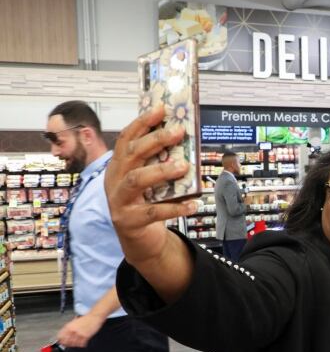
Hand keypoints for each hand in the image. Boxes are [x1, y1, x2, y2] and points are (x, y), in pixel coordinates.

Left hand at [56, 314, 102, 347]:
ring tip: (76, 343)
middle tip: (69, 344)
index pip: (60, 336)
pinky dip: (81, 345)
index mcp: (69, 326)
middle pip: (66, 342)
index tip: (61, 342)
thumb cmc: (85, 319)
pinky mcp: (86, 336)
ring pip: (73, 344)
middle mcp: (73, 330)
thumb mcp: (73, 322)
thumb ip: (68, 328)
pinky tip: (82, 342)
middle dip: (67, 344)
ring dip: (74, 345)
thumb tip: (63, 335)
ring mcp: (79, 334)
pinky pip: (81, 344)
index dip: (60, 340)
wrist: (94, 316)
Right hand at [105, 106, 197, 268]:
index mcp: (118, 167)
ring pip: (137, 180)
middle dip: (155, 140)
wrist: (139, 241)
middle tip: (178, 132)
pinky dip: (175, 208)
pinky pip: (154, 212)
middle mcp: (115, 181)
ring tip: (183, 166)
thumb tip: (183, 141)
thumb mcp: (150, 181)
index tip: (161, 109)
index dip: (143, 122)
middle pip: (131, 154)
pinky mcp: (130, 222)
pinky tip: (193, 204)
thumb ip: (158, 164)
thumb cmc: (146, 205)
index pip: (127, 139)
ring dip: (161, 171)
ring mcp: (120, 202)